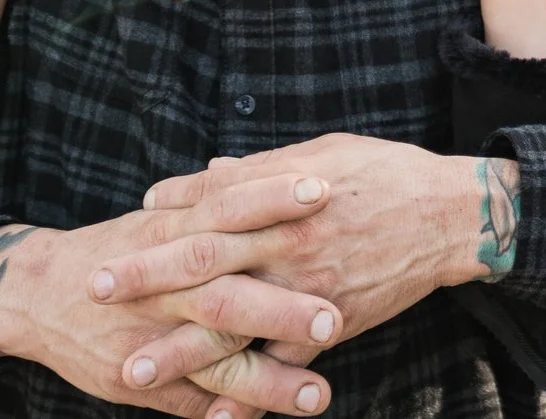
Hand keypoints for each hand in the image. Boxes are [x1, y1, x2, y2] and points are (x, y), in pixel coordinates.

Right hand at [0, 211, 339, 418]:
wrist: (33, 290)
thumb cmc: (119, 247)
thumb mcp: (164, 215)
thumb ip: (216, 196)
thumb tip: (274, 172)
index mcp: (174, 232)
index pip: (229, 207)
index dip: (272, 198)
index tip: (326, 190)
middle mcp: (165, 284)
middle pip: (226, 294)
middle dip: (280, 310)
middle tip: (336, 319)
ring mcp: (151, 335)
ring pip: (212, 358)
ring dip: (267, 380)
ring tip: (319, 396)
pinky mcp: (138, 377)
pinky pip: (185, 400)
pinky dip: (219, 413)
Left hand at [112, 135, 498, 353]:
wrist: (451, 217)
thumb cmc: (386, 175)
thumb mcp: (323, 153)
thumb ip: (262, 170)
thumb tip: (207, 173)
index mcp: (282, 199)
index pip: (209, 207)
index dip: (165, 218)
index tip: (124, 223)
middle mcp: (287, 245)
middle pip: (204, 264)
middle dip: (146, 281)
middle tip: (94, 292)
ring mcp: (307, 291)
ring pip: (233, 325)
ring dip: (179, 351)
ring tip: (132, 372)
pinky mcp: (331, 326)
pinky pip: (282, 364)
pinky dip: (247, 390)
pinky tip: (212, 411)